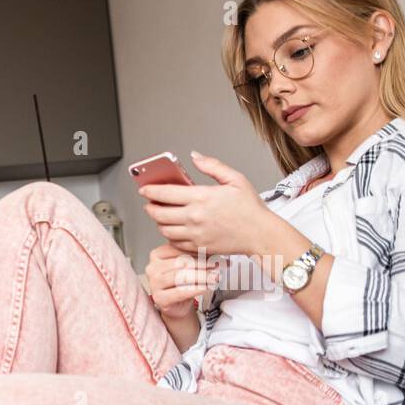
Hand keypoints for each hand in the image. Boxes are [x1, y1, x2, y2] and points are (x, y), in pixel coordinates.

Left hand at [140, 152, 274, 255]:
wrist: (260, 234)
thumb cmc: (250, 209)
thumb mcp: (235, 179)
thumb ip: (212, 166)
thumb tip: (195, 157)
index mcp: (202, 198)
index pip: (165, 193)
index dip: (150, 190)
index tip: (144, 189)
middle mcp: (195, 217)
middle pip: (159, 213)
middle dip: (150, 207)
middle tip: (150, 203)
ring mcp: (194, 234)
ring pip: (164, 229)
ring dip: (158, 222)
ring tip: (161, 215)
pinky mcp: (197, 247)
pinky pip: (174, 243)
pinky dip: (169, 236)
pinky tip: (173, 229)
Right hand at [145, 244, 220, 318]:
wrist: (177, 304)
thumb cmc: (182, 282)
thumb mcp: (189, 265)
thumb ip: (198, 256)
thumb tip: (217, 254)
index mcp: (156, 255)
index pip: (179, 250)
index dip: (199, 252)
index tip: (216, 255)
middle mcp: (152, 268)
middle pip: (182, 263)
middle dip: (203, 264)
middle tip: (218, 265)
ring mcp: (154, 284)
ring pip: (182, 276)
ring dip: (202, 276)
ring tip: (215, 277)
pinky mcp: (159, 298)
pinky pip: (181, 291)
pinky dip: (197, 289)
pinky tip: (207, 287)